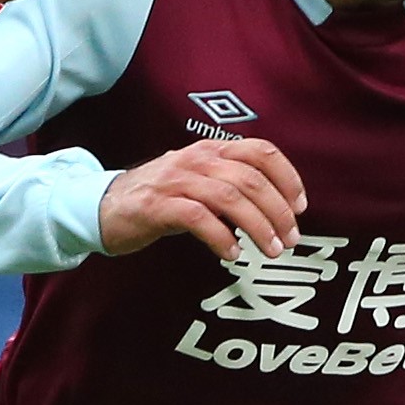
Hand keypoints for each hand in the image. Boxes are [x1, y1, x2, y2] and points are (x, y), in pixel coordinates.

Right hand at [98, 134, 305, 258]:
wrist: (104, 206)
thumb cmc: (158, 198)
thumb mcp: (199, 182)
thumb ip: (232, 187)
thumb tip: (275, 212)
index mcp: (211, 150)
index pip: (260, 152)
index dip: (287, 178)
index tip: (300, 207)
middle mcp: (196, 159)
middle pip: (251, 179)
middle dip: (278, 211)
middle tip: (290, 239)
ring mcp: (175, 180)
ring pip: (230, 198)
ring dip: (258, 227)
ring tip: (270, 250)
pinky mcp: (158, 206)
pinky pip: (198, 218)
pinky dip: (221, 237)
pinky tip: (233, 254)